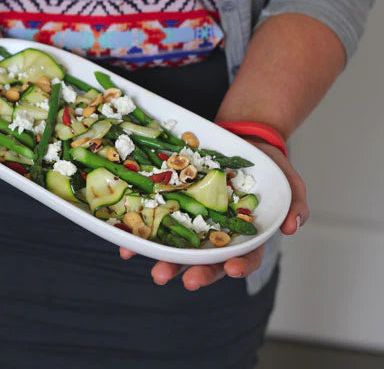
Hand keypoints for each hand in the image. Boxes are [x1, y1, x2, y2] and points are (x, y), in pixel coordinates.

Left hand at [118, 140, 308, 289]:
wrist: (240, 141)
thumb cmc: (266, 166)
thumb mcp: (287, 179)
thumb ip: (294, 202)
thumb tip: (292, 226)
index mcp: (247, 235)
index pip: (246, 256)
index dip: (240, 265)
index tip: (234, 269)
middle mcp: (217, 236)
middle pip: (209, 261)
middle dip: (198, 273)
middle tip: (186, 281)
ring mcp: (194, 223)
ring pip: (180, 249)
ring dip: (167, 262)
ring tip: (156, 271)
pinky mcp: (173, 209)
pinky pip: (156, 226)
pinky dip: (141, 238)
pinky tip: (128, 246)